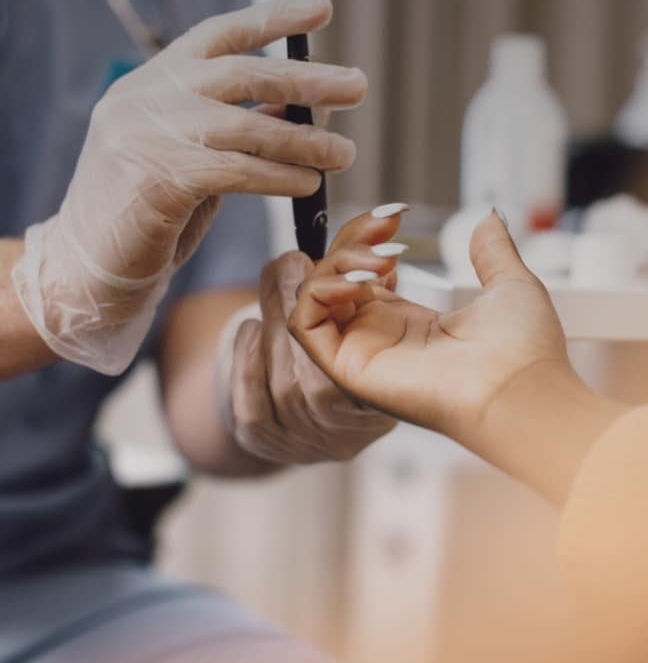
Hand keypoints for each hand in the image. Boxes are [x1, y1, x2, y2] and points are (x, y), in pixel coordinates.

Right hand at [12, 0, 365, 374]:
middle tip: (358, 85)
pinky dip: (278, 177)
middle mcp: (146, 96)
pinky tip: (308, 185)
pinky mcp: (154, 177)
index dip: (272, 17)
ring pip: (244, 124)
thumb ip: (235, 126)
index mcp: (153, 80)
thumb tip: (305, 109)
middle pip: (241, 72)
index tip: (321, 4)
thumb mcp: (191, 153)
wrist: (85, 264)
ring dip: (303, 140)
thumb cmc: (148, 210)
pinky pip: (234, 171)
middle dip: (306, 79)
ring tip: (346, 153)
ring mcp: (144, 133)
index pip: (218, 34)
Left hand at [220, 210, 409, 462]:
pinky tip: (252, 331)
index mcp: (384, 398)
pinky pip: (250, 405)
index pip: (361, 362)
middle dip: (298, 305)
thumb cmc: (350, 341)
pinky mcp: (265, 441)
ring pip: (282, 384)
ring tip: (275, 282)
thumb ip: (371, 271)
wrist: (313, 402)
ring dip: (271, 321)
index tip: (331, 267)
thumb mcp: (370, 304)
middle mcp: (346, 429)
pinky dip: (247, 361)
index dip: (342, 311)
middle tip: (290, 261)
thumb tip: (382, 221)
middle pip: (314, 371)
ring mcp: (305, 441)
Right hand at [288, 209, 571, 446]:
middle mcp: (381, 337)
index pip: (362, 273)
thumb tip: (488, 220)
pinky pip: (306, 324)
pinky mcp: (350, 368)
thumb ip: (491, 251)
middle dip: (353, 239)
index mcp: (411, 323)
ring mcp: (363, 353)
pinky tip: (361, 279)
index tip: (395, 213)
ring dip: (337, 262)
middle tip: (388, 226)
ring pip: (315, 296)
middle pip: (335, 277)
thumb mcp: (509, 285)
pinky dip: (320, 290)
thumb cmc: (524, 354)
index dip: (368, 237)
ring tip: (382, 258)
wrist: (523, 390)